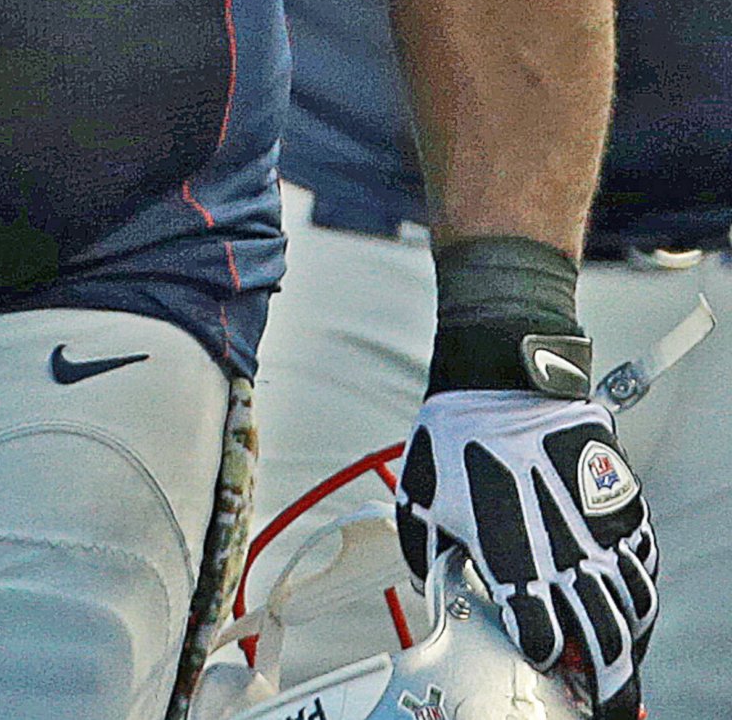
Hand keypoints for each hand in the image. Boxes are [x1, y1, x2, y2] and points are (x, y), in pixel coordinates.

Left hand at [396, 390, 656, 717]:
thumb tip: (429, 585)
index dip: (548, 665)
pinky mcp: (623, 505)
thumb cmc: (459, 433)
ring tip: (618, 652)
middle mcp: (568, 557)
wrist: (502, 379)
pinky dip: (641, 586)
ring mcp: (602, 533)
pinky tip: (626, 590)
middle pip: (606, 644)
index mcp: (516, 563)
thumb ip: (428, 554)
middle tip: (605, 699)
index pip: (546, 644)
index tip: (544, 667)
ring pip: (636, 609)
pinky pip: (645, 562)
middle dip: (609, 683)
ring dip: (630, 638)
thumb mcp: (420, 499)